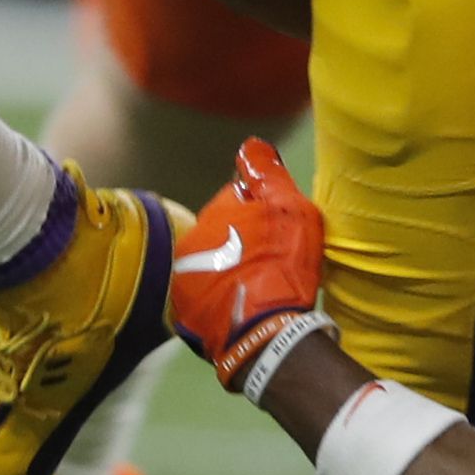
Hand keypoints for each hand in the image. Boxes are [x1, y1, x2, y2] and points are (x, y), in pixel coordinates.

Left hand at [171, 138, 331, 390]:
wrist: (265, 330)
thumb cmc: (283, 263)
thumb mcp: (290, 209)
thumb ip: (268, 173)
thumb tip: (250, 144)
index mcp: (216, 212)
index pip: (238, 200)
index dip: (263, 214)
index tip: (281, 232)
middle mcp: (191, 240)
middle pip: (221, 233)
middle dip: (241, 242)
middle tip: (272, 261)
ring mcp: (183, 279)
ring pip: (211, 265)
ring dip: (229, 270)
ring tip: (257, 288)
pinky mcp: (184, 314)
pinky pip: (204, 297)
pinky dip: (220, 299)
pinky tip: (242, 307)